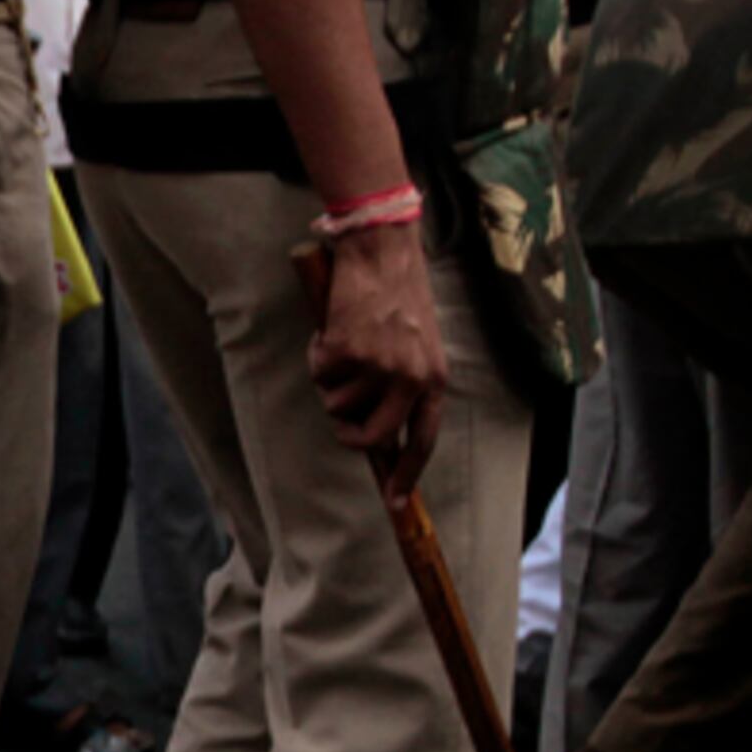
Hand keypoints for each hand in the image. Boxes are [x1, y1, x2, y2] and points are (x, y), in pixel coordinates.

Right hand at [309, 226, 447, 491]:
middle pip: (371, 435)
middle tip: (339, 419)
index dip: (407, 474)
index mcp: (434, 378)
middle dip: (348, 433)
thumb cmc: (400, 294)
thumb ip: (407, 383)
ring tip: (343, 347)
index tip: (395, 500)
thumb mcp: (420, 343)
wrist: (382, 250)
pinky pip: (320, 373)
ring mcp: (377, 365)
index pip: (423, 440)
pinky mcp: (346, 351)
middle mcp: (409, 377)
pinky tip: (333, 330)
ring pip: (337, 403)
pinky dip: (318, 355)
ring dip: (331, 381)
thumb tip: (378, 426)